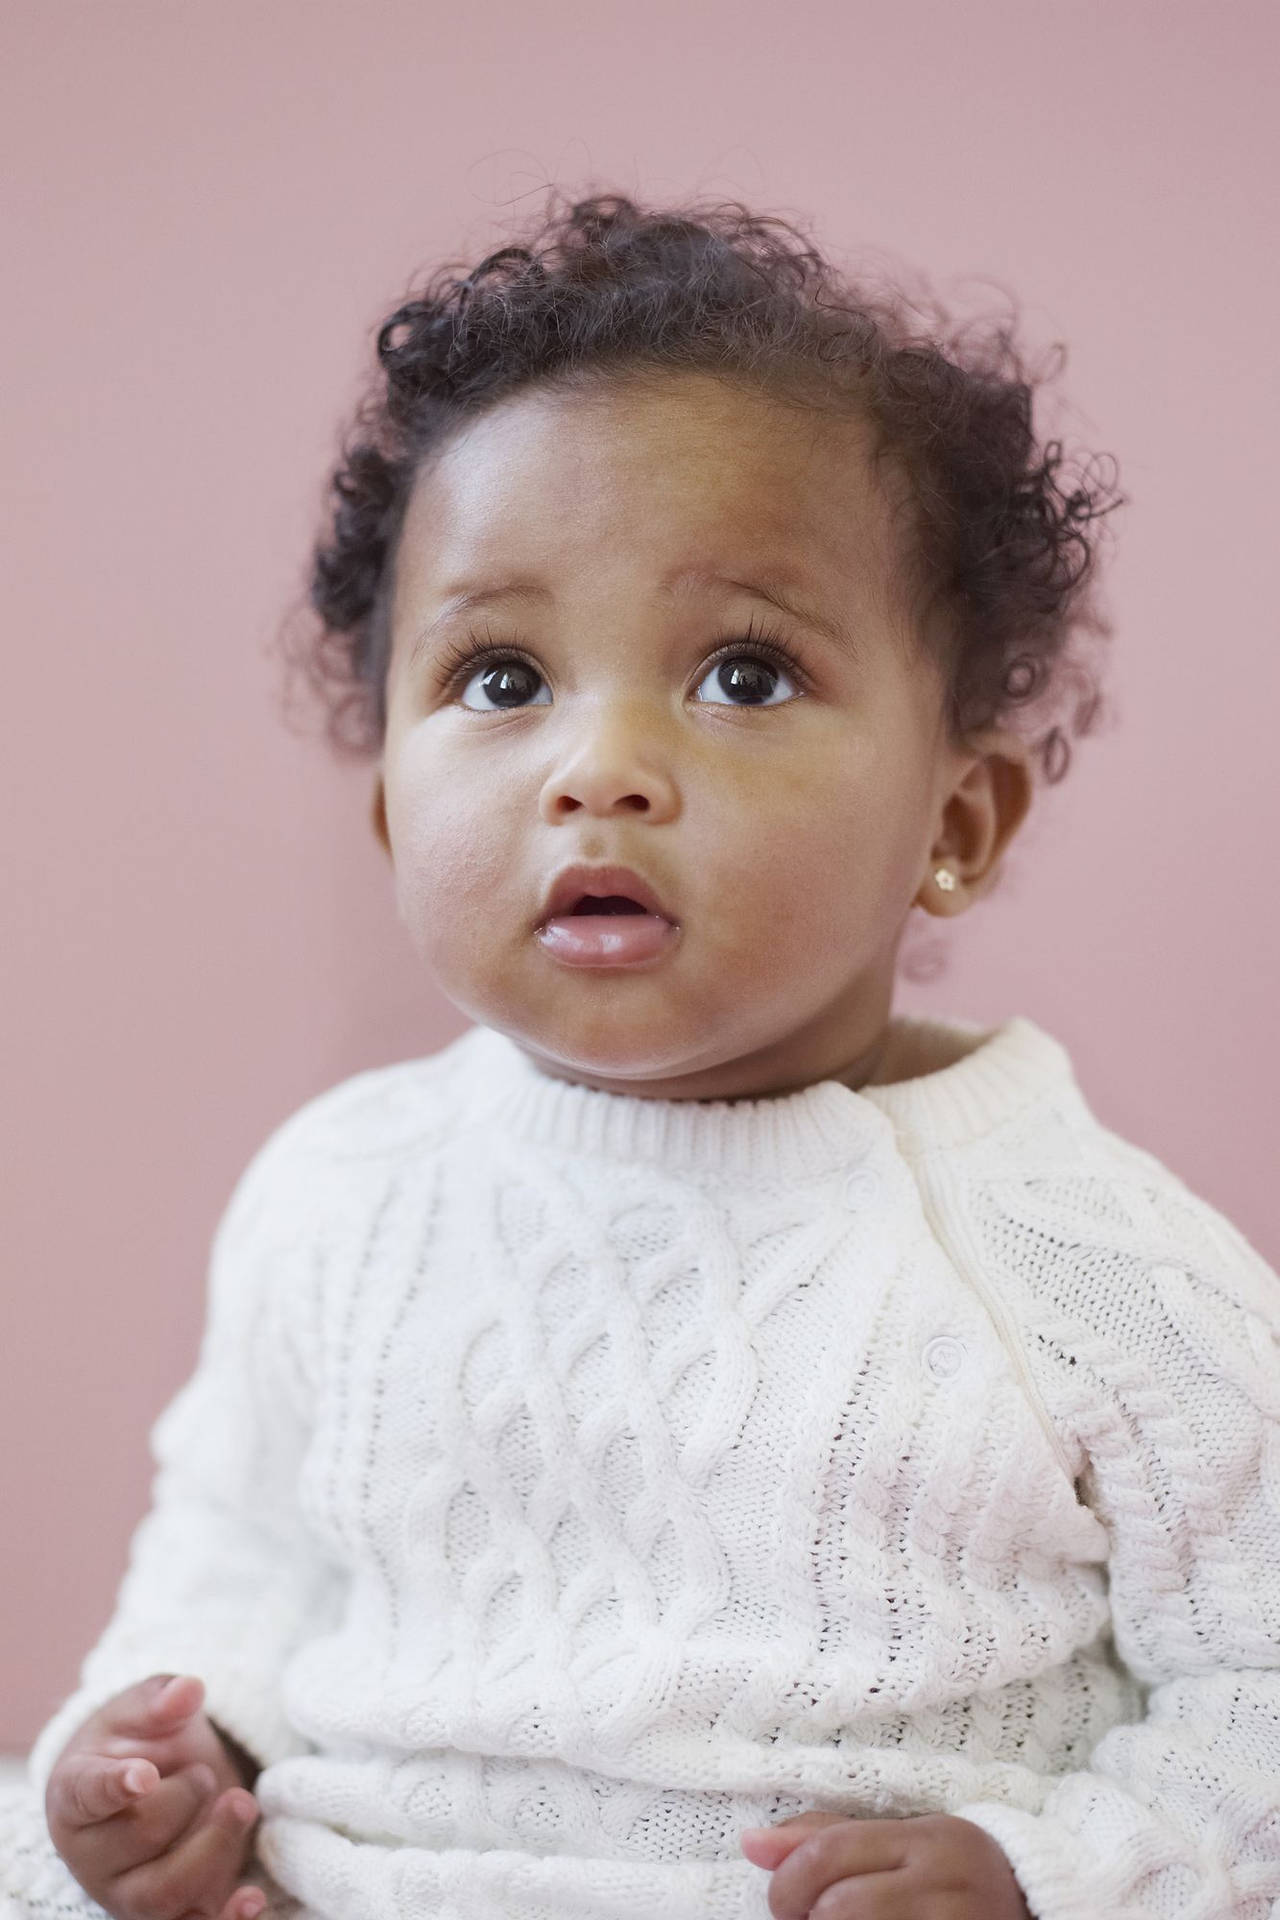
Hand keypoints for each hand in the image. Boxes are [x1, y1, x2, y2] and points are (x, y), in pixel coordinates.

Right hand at [45, 1672, 266, 1919]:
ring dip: (213, 1846)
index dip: (113, 1787)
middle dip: (185, 1798)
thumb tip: (188, 1690)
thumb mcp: (144, 1710)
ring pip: (164, 1892)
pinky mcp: (169, 1912)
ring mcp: (128, 1891)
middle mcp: (93, 1855)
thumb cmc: (139, 1742)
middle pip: (139, 1839)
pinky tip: (252, 1898)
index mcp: (75, 1796)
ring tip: (241, 1803)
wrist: (152, 1782)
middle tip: (204, 1772)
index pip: (86, 1795)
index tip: (143, 1775)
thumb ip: (160, 1700)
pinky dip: (224, 1917)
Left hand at [740, 1809, 1032, 1918]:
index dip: (789, 1881)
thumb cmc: (953, 1873)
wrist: (1039, 1907)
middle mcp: (945, 1880)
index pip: (831, 1852)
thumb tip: (750, 1844)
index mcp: (926, 1838)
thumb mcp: (902, 1840)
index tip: (781, 1901)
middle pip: (842, 1907)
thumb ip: (828, 1837)